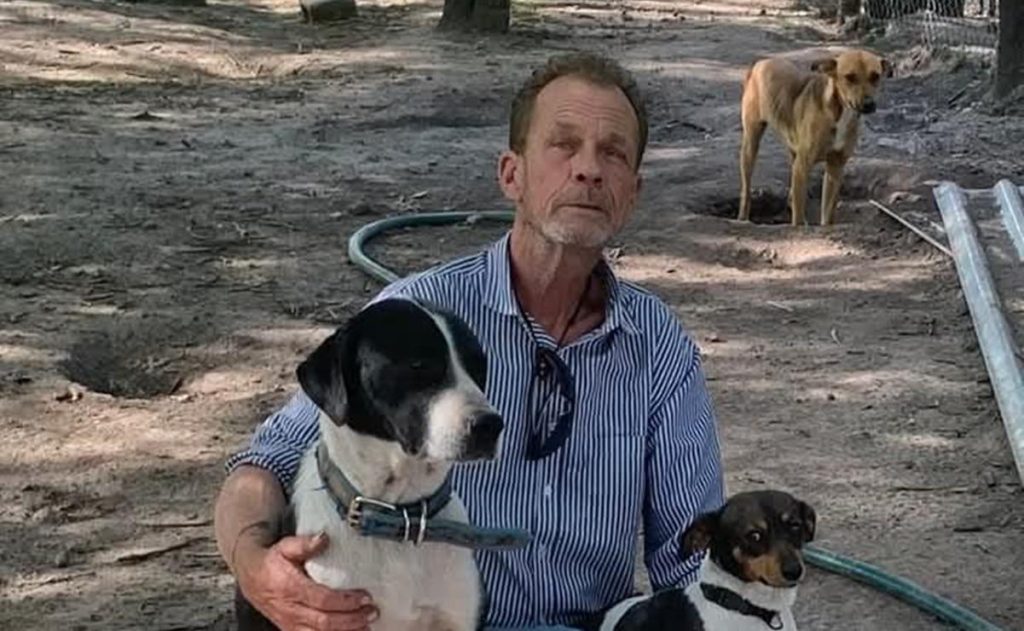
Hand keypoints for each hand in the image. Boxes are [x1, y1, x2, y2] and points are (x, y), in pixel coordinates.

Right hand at [235, 531, 378, 630]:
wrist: (251, 576)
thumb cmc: (272, 561)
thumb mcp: (285, 546)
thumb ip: (304, 543)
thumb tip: (324, 538)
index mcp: (290, 588)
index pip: (322, 599)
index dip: (345, 601)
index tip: (365, 596)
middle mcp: (290, 610)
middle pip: (325, 622)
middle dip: (352, 619)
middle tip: (372, 611)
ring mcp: (290, 623)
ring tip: (367, 624)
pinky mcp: (291, 630)